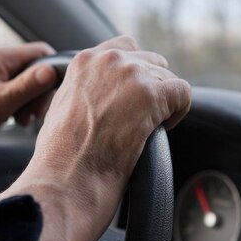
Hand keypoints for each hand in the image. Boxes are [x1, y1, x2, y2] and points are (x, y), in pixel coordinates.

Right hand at [0, 36, 190, 240]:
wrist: (57, 191)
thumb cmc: (56, 169)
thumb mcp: (64, 121)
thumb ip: (86, 101)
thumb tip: (105, 104)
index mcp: (77, 64)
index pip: (123, 49)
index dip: (135, 76)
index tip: (138, 100)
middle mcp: (101, 58)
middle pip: (150, 58)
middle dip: (152, 87)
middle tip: (143, 123)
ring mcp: (124, 73)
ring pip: (168, 75)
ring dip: (165, 104)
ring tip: (144, 135)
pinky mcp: (146, 93)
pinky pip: (184, 95)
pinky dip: (178, 116)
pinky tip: (154, 139)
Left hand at [0, 42, 56, 176]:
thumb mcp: (1, 103)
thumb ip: (28, 85)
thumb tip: (52, 71)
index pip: (40, 52)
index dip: (51, 71)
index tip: (51, 94)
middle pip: (34, 69)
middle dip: (39, 92)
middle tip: (34, 113)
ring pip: (26, 81)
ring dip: (30, 100)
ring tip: (23, 118)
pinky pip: (15, 89)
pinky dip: (19, 104)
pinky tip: (15, 118)